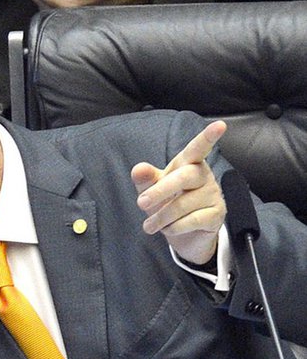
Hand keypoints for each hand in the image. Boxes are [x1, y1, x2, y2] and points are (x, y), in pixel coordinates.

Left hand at [132, 120, 227, 265]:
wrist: (182, 233)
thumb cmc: (167, 203)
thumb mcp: (151, 190)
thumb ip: (145, 179)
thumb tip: (138, 168)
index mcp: (188, 164)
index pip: (198, 148)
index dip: (207, 137)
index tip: (219, 125)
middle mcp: (204, 176)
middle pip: (184, 176)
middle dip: (159, 191)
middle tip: (140, 203)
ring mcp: (213, 195)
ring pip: (184, 203)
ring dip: (161, 217)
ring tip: (150, 225)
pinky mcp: (217, 214)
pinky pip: (193, 220)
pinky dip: (174, 227)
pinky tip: (169, 229)